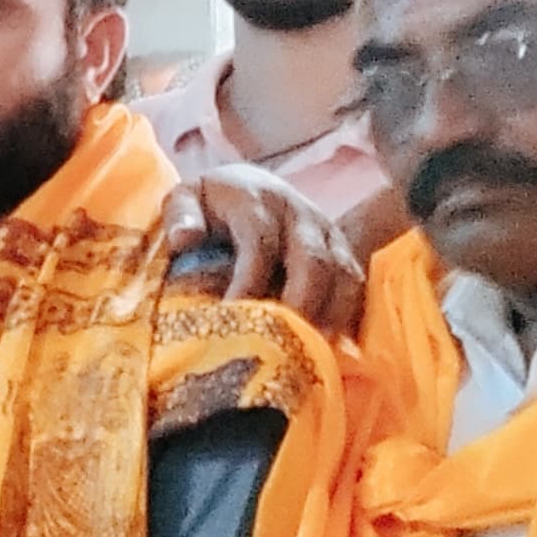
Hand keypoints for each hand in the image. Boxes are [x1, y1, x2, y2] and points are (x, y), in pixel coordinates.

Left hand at [161, 162, 364, 337]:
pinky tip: (337, 347)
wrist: (249, 184)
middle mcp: (299, 215)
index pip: (260, 243)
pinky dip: (350, 315)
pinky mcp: (342, 251)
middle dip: (302, 304)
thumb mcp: (187, 197)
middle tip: (283, 343)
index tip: (232, 316)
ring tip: (312, 351)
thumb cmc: (211, 203)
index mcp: (258, 202)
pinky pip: (356, 284)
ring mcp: (327, 233)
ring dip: (332, 314)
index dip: (249, 281)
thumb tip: (184, 239)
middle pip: (313, 260)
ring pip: (343, 272)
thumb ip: (180, 214)